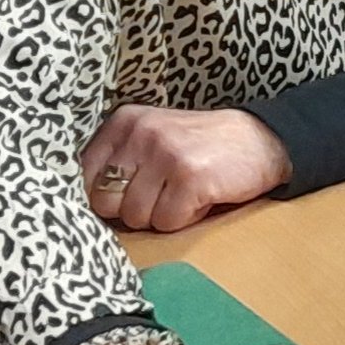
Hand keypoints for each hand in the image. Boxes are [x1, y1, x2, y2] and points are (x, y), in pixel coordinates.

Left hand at [81, 105, 289, 232]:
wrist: (262, 140)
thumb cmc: (200, 148)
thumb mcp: (151, 139)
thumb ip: (117, 161)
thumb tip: (82, 204)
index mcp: (124, 121)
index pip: (84, 178)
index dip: (106, 196)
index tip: (131, 192)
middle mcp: (141, 133)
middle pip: (106, 202)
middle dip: (132, 209)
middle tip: (162, 194)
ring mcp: (166, 153)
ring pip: (136, 217)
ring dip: (162, 215)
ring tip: (184, 192)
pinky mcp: (191, 177)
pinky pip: (167, 222)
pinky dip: (186, 218)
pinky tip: (201, 197)